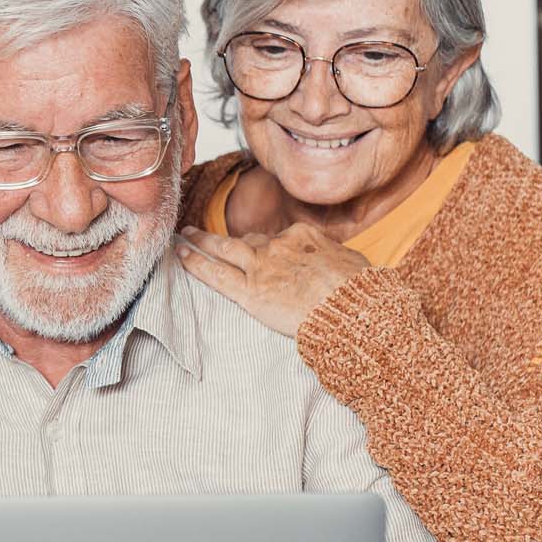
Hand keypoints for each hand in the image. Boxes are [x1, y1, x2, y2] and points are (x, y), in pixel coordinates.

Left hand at [176, 223, 371, 336]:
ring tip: (184, 237)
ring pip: (224, 248)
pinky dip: (196, 263)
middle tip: (201, 231)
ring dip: (201, 241)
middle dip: (224, 237)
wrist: (351, 310)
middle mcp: (278, 246)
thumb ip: (333, 257)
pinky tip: (182, 255)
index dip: (265, 245)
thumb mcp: (351, 262)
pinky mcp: (250, 290)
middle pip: (248, 240)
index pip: (277, 238)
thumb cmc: (359, 291)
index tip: (258, 251)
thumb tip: (336, 260)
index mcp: (303, 236)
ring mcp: (261, 266)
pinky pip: (216, 273)